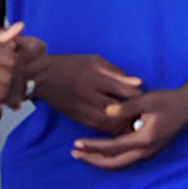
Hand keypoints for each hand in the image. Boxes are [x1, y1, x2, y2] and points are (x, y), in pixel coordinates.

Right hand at [29, 52, 143, 133]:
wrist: (40, 76)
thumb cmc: (71, 65)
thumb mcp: (95, 61)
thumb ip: (117, 73)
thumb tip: (138, 83)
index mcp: (95, 78)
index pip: (124, 91)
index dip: (139, 97)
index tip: (147, 99)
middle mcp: (88, 95)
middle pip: (118, 111)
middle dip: (133, 114)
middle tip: (144, 116)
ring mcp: (80, 108)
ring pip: (108, 123)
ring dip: (122, 124)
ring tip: (132, 122)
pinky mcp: (75, 116)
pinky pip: (96, 126)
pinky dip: (109, 128)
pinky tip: (117, 126)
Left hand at [70, 81, 187, 171]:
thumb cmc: (169, 100)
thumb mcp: (147, 99)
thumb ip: (126, 106)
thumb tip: (106, 111)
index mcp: (145, 139)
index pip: (112, 148)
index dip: (92, 147)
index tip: (76, 144)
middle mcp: (147, 151)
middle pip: (113, 164)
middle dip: (92, 160)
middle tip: (74, 153)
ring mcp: (150, 154)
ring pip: (120, 165)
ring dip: (100, 162)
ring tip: (82, 155)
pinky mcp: (150, 152)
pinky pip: (126, 161)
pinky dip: (110, 159)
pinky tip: (99, 153)